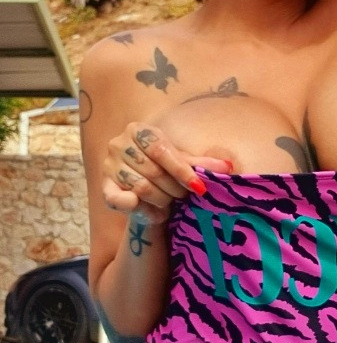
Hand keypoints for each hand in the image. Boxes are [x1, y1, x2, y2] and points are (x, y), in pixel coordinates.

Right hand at [102, 122, 230, 224]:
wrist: (145, 190)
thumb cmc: (166, 170)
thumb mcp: (184, 163)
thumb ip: (202, 163)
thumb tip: (228, 166)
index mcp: (139, 130)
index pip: (161, 150)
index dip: (182, 171)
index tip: (199, 187)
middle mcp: (119, 143)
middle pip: (152, 170)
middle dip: (173, 188)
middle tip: (183, 196)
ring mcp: (109, 164)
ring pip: (140, 187)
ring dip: (160, 199)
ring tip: (169, 202)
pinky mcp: (103, 186)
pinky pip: (118, 199)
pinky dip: (138, 208)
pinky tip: (153, 212)